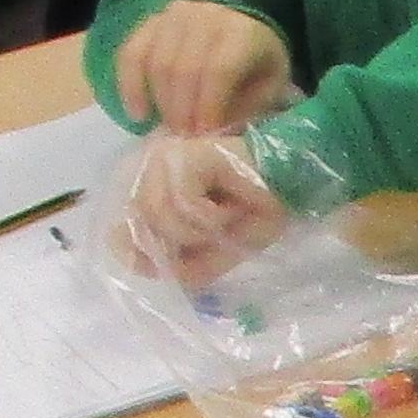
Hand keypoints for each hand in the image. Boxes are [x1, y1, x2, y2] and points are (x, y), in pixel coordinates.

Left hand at [114, 130, 289, 285]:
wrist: (294, 185)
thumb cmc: (256, 213)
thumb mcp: (213, 251)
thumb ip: (177, 263)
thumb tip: (134, 262)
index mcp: (150, 187)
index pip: (122, 226)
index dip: (140, 252)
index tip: (169, 261)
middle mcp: (150, 167)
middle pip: (139, 222)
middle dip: (181, 242)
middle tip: (213, 235)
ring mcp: (166, 157)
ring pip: (158, 213)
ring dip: (199, 230)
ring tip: (224, 219)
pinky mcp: (188, 154)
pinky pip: (182, 201)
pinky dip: (210, 216)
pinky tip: (228, 208)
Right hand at [118, 0, 291, 137]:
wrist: (240, 29)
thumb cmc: (257, 66)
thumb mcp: (269, 89)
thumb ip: (247, 109)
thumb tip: (215, 135)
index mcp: (242, 33)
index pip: (219, 70)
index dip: (208, 106)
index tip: (203, 136)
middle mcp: (206, 16)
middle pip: (183, 68)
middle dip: (181, 111)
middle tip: (184, 139)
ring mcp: (174, 16)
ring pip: (155, 62)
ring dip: (160, 102)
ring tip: (169, 130)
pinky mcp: (149, 21)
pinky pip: (130, 53)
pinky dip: (130, 86)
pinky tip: (138, 114)